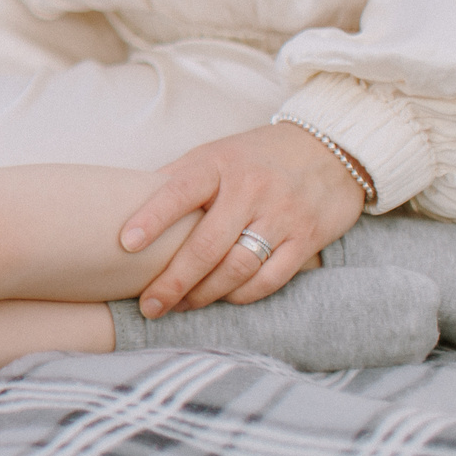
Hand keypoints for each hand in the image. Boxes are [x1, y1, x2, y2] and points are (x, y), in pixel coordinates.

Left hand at [119, 123, 367, 315]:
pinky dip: (242, 294)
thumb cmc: (256, 156)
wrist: (330, 150)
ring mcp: (280, 216)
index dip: (152, 217)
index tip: (126, 243)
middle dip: (174, 280)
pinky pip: (270, 277)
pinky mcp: (306, 239)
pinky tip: (223, 299)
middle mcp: (250, 190)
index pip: (179, 190)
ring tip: (180, 306)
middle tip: (150, 305)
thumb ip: (181, 178)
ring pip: (237, 267)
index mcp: (219, 164)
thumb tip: (130, 202)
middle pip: (206, 244)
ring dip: (205, 294)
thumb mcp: (217, 153)